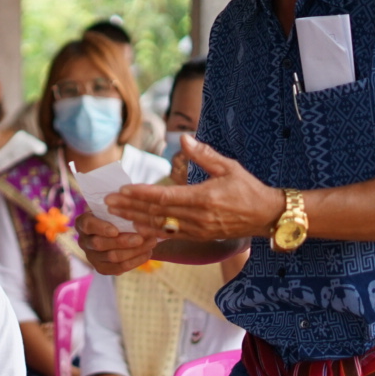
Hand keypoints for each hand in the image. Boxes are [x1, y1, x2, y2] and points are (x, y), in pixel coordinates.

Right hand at [74, 210, 159, 275]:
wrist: (121, 229)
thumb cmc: (118, 212)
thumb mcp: (114, 205)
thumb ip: (118, 204)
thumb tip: (130, 198)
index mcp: (83, 222)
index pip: (87, 225)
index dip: (101, 228)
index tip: (116, 230)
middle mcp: (84, 240)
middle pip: (100, 244)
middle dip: (122, 242)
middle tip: (141, 238)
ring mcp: (91, 256)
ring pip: (112, 257)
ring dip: (133, 251)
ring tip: (150, 243)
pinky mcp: (101, 268)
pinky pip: (118, 269)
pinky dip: (134, 262)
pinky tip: (147, 254)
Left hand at [108, 136, 281, 241]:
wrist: (266, 216)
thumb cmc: (248, 188)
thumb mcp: (229, 167)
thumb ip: (204, 154)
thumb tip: (184, 138)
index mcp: (203, 198)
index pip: (165, 197)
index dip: (141, 194)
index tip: (123, 190)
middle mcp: (198, 217)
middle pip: (156, 213)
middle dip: (130, 208)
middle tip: (108, 203)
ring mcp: (197, 230)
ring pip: (160, 226)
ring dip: (136, 220)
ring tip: (115, 214)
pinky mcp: (198, 237)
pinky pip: (170, 235)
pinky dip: (151, 231)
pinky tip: (135, 227)